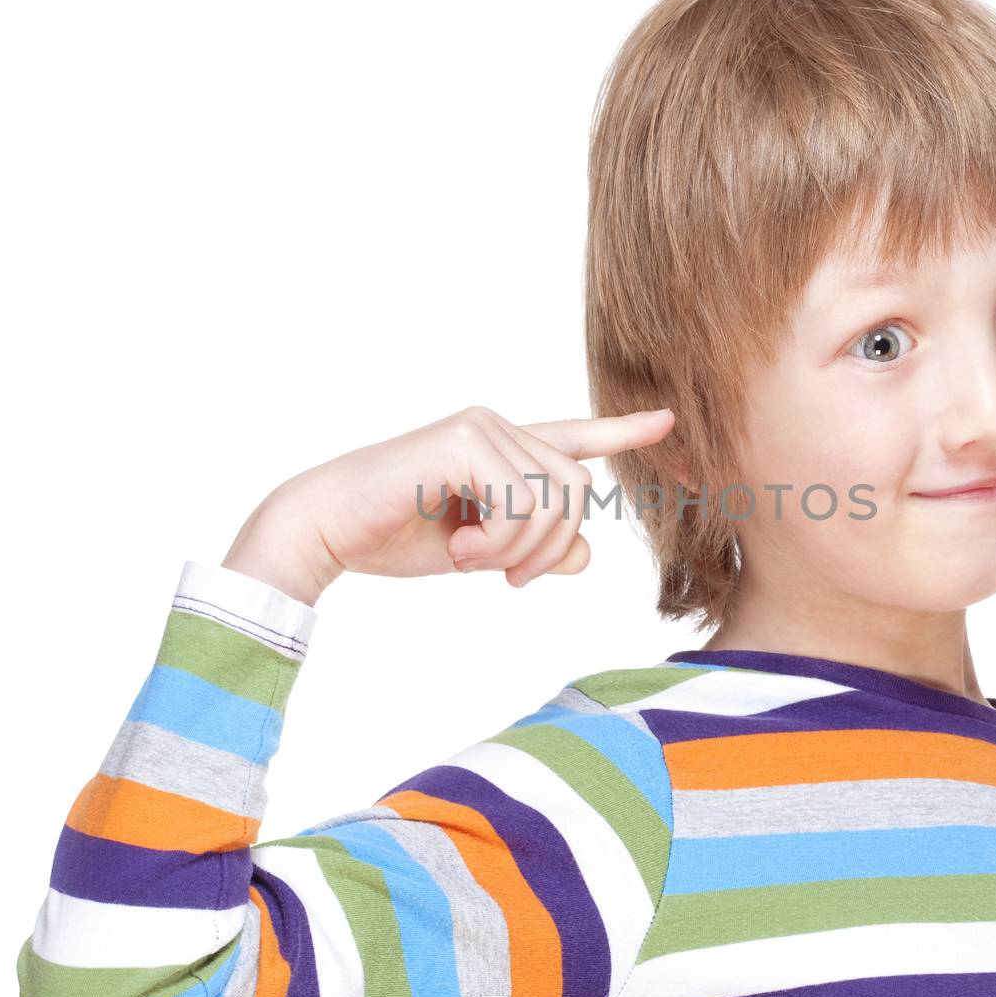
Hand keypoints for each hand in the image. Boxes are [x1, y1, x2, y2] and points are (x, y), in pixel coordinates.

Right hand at [222, 404, 675, 603]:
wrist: (328, 531)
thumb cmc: (394, 538)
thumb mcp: (481, 553)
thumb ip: (533, 548)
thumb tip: (585, 554)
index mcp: (503, 451)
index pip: (575, 438)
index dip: (624, 432)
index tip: (668, 420)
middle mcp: (499, 428)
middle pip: (579, 493)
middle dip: (550, 549)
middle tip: (505, 576)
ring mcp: (483, 428)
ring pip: (556, 502)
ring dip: (519, 551)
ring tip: (471, 556)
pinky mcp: (465, 440)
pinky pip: (522, 504)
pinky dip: (499, 542)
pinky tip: (459, 545)